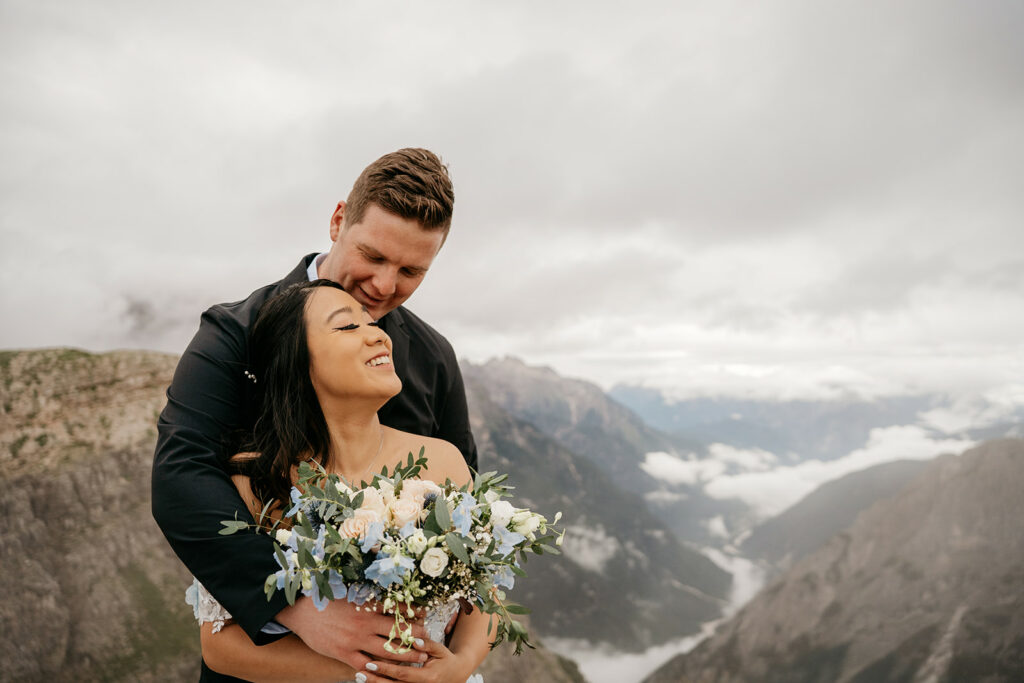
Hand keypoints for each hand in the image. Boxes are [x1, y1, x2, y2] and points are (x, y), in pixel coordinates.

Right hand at [275, 596, 428, 671]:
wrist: (301, 611)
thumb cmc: (327, 599)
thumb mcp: (351, 593)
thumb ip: (369, 596)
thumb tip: (388, 594)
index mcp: (367, 606)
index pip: (397, 610)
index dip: (413, 613)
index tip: (426, 615)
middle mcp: (364, 624)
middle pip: (397, 633)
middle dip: (415, 638)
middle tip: (428, 642)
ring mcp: (354, 641)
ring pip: (386, 652)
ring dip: (405, 655)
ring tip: (418, 658)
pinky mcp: (343, 654)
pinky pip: (365, 666)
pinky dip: (379, 671)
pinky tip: (389, 673)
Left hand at [359, 637, 472, 682]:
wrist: (455, 675)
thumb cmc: (446, 659)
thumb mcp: (440, 650)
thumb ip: (427, 645)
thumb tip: (414, 640)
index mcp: (427, 678)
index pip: (402, 674)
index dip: (386, 670)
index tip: (370, 663)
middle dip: (375, 680)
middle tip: (359, 673)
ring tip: (360, 677)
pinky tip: (372, 680)